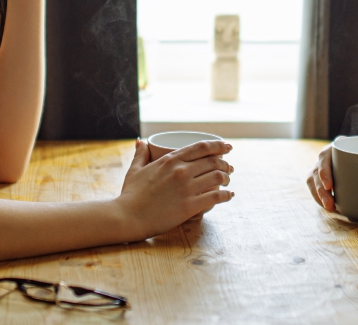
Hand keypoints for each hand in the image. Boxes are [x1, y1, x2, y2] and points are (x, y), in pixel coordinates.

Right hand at [117, 139, 233, 239]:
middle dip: (225, 163)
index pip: (201, 147)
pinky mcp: (190, 205)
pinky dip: (226, 195)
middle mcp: (181, 171)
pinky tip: (229, 196)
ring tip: (227, 181)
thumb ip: (141, 154)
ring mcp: (187, 188)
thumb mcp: (135, 170)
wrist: (127, 216)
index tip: (227, 147)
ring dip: (226, 178)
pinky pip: (216, 197)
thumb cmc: (130, 194)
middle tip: (229, 167)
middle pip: (213, 161)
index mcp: (170, 160)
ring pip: (217, 176)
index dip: (218, 145)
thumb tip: (140, 141)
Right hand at [307, 143, 357, 211]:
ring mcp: (328, 168)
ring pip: (313, 179)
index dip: (323, 169)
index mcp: (343, 146)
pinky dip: (318, 197)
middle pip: (317, 169)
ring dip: (317, 194)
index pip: (326, 154)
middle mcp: (332, 155)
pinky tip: (326, 207)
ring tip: (330, 208)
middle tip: (331, 203)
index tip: (330, 184)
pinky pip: (316, 187)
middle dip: (319, 188)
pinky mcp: (328, 179)